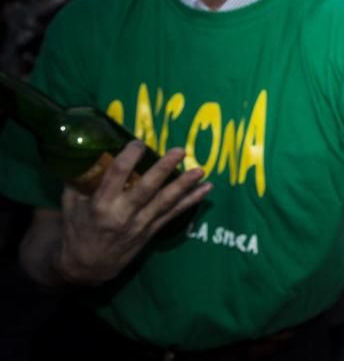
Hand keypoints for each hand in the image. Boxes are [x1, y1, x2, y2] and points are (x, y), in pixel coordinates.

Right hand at [55, 142, 211, 284]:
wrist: (87, 266)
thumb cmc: (78, 229)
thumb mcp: (71, 204)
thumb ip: (80, 180)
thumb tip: (89, 151)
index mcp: (101, 205)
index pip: (116, 176)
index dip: (128, 158)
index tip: (138, 143)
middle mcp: (122, 214)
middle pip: (146, 189)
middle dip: (163, 169)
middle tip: (179, 151)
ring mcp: (140, 224)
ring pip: (165, 202)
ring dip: (184, 185)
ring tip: (201, 170)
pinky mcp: (152, 230)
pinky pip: (174, 214)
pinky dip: (191, 201)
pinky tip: (207, 188)